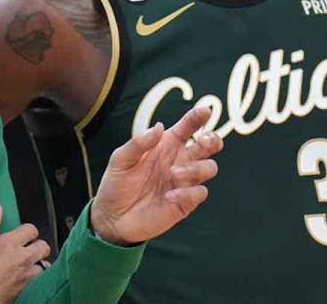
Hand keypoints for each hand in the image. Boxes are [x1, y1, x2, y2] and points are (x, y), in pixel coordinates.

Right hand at [0, 203, 49, 303]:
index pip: (32, 229)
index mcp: (9, 244)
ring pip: (45, 266)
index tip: (18, 236)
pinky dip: (36, 279)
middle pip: (44, 247)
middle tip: (26, 250)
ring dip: (38, 264)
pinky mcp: (25, 291)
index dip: (26, 231)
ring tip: (27, 266)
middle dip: (37, 246)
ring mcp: (25, 277)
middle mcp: (21, 259)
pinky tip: (26, 279)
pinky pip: (39, 282)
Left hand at [90, 105, 221, 245]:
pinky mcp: (186, 202)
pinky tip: (168, 196)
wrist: (112, 216)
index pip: (188, 127)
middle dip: (213, 139)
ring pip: (210, 167)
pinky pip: (200, 192)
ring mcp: (185, 181)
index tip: (206, 110)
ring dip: (196, 168)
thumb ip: (139, 143)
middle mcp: (180, 160)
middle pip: (209, 145)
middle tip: (203, 141)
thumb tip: (159, 127)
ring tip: (172, 173)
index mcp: (166, 145)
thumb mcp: (121, 159)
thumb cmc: (117, 183)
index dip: (199, 117)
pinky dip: (188, 192)